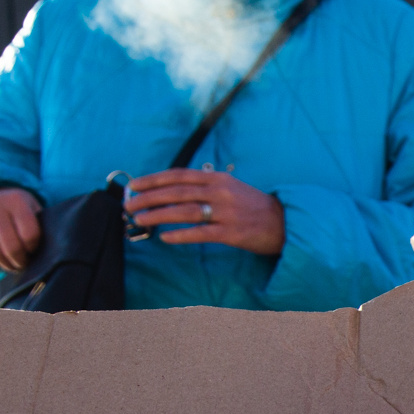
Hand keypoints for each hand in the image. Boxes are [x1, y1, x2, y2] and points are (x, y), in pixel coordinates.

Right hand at [0, 187, 41, 272]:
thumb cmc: (20, 210)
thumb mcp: (35, 211)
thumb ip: (41, 228)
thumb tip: (47, 254)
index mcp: (16, 199)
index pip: (29, 235)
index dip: (33, 248)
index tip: (34, 250)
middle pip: (11, 247)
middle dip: (20, 261)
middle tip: (23, 264)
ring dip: (5, 263)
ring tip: (13, 264)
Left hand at [126, 168, 284, 254]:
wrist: (285, 223)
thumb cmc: (253, 206)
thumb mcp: (230, 188)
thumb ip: (204, 186)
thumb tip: (172, 191)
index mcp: (218, 178)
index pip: (179, 175)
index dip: (153, 180)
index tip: (134, 186)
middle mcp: (220, 192)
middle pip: (177, 192)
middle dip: (149, 198)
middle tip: (129, 205)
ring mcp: (226, 212)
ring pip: (185, 211)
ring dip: (159, 215)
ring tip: (140, 220)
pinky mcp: (232, 233)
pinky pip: (201, 233)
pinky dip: (181, 235)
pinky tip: (165, 238)